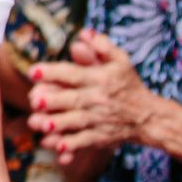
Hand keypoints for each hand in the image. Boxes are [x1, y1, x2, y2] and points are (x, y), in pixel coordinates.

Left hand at [28, 30, 156, 161]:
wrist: (149, 117)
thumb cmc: (128, 85)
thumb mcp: (120, 61)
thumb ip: (101, 45)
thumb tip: (83, 33)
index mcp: (99, 78)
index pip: (74, 74)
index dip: (53, 72)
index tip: (33, 71)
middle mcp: (98, 99)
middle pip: (73, 99)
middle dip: (54, 100)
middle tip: (34, 100)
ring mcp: (99, 120)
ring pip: (76, 122)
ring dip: (58, 124)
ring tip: (40, 124)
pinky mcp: (101, 137)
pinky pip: (84, 142)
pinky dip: (71, 146)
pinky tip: (56, 148)